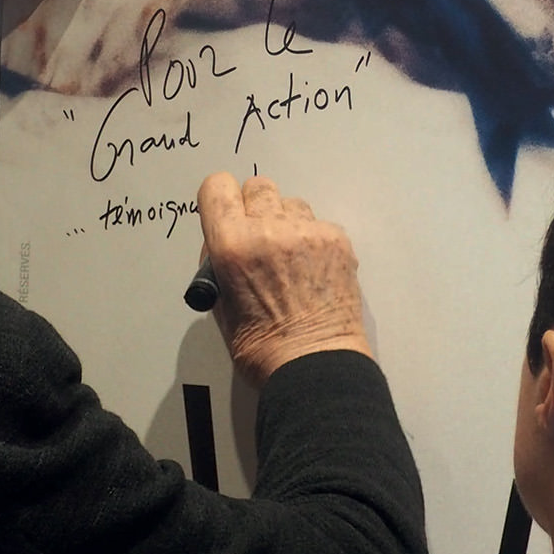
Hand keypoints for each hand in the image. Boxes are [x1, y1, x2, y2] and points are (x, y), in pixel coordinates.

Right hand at [195, 172, 371, 385]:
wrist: (315, 366)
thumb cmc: (263, 349)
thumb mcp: (221, 304)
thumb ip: (219, 262)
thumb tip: (224, 240)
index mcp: (232, 246)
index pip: (216, 187)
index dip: (219, 199)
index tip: (225, 211)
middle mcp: (269, 230)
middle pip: (258, 186)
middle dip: (254, 208)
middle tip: (259, 237)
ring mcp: (307, 232)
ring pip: (291, 204)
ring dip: (286, 222)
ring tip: (290, 259)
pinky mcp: (337, 240)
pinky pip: (318, 224)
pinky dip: (313, 241)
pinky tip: (312, 271)